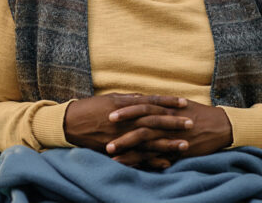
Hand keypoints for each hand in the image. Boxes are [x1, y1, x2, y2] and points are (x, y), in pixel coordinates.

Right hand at [64, 92, 191, 165]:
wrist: (69, 123)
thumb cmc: (91, 108)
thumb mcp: (111, 98)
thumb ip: (131, 99)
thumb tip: (147, 97)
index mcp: (125, 104)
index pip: (152, 102)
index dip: (168, 102)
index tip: (185, 102)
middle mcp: (125, 120)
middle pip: (154, 121)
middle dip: (173, 123)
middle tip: (191, 123)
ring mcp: (120, 136)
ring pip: (148, 141)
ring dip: (167, 144)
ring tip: (184, 146)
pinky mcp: (115, 150)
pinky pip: (136, 157)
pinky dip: (151, 161)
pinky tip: (165, 163)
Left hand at [108, 99, 231, 161]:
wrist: (220, 126)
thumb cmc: (200, 114)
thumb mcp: (180, 106)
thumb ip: (162, 105)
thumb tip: (145, 101)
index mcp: (167, 108)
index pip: (142, 106)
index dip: (125, 109)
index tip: (108, 111)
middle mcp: (167, 120)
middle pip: (140, 122)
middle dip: (121, 127)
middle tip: (102, 130)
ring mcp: (171, 135)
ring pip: (144, 140)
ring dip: (126, 145)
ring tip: (108, 150)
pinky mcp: (176, 149)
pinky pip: (155, 156)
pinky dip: (140, 160)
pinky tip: (126, 164)